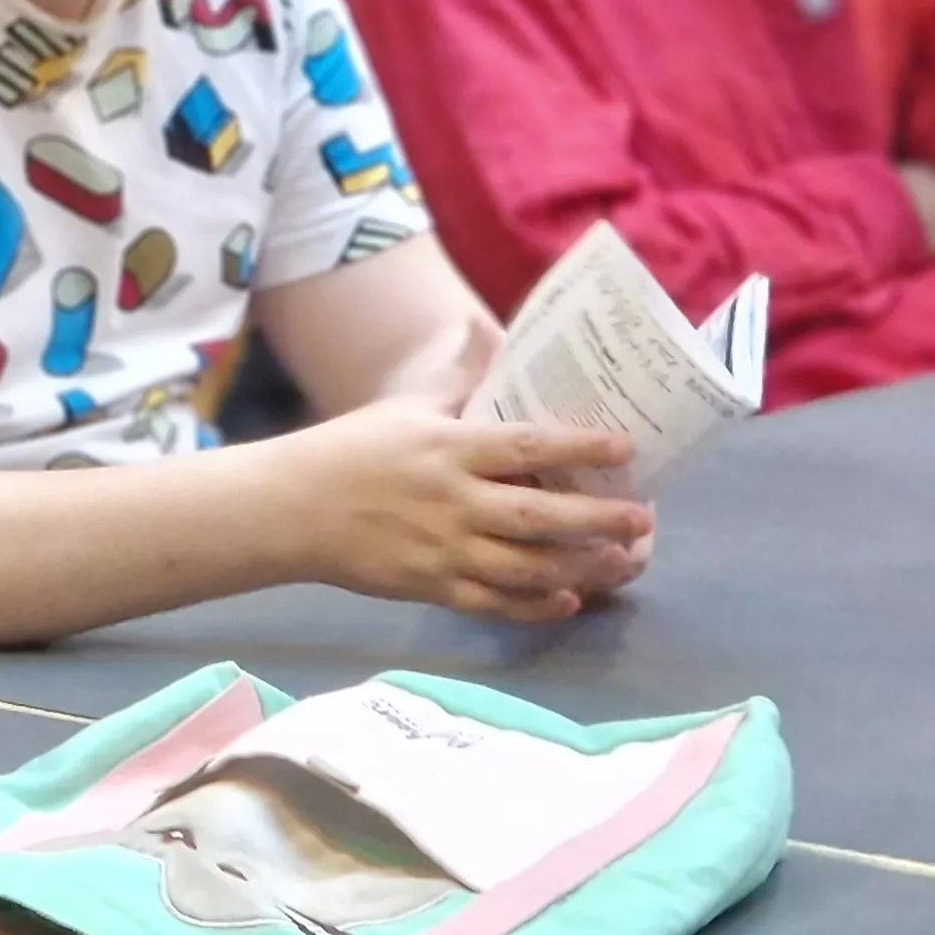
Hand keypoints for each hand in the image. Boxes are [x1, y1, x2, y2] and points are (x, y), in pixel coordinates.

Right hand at [276, 399, 652, 621]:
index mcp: (449, 449)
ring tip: (622, 563)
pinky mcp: (431, 587)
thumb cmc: (352, 450)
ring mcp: (443, 550)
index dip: (578, 448)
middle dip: (597, 519)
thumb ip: (458, 378)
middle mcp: (453, 501)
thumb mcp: (405, 406)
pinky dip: (533, 606)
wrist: (291, 508)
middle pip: (538, 517)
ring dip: (580, 568)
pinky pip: (493, 603)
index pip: (525, 447)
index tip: (624, 447)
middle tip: (644, 518)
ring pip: (526, 567)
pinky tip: (566, 602)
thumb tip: (489, 328)